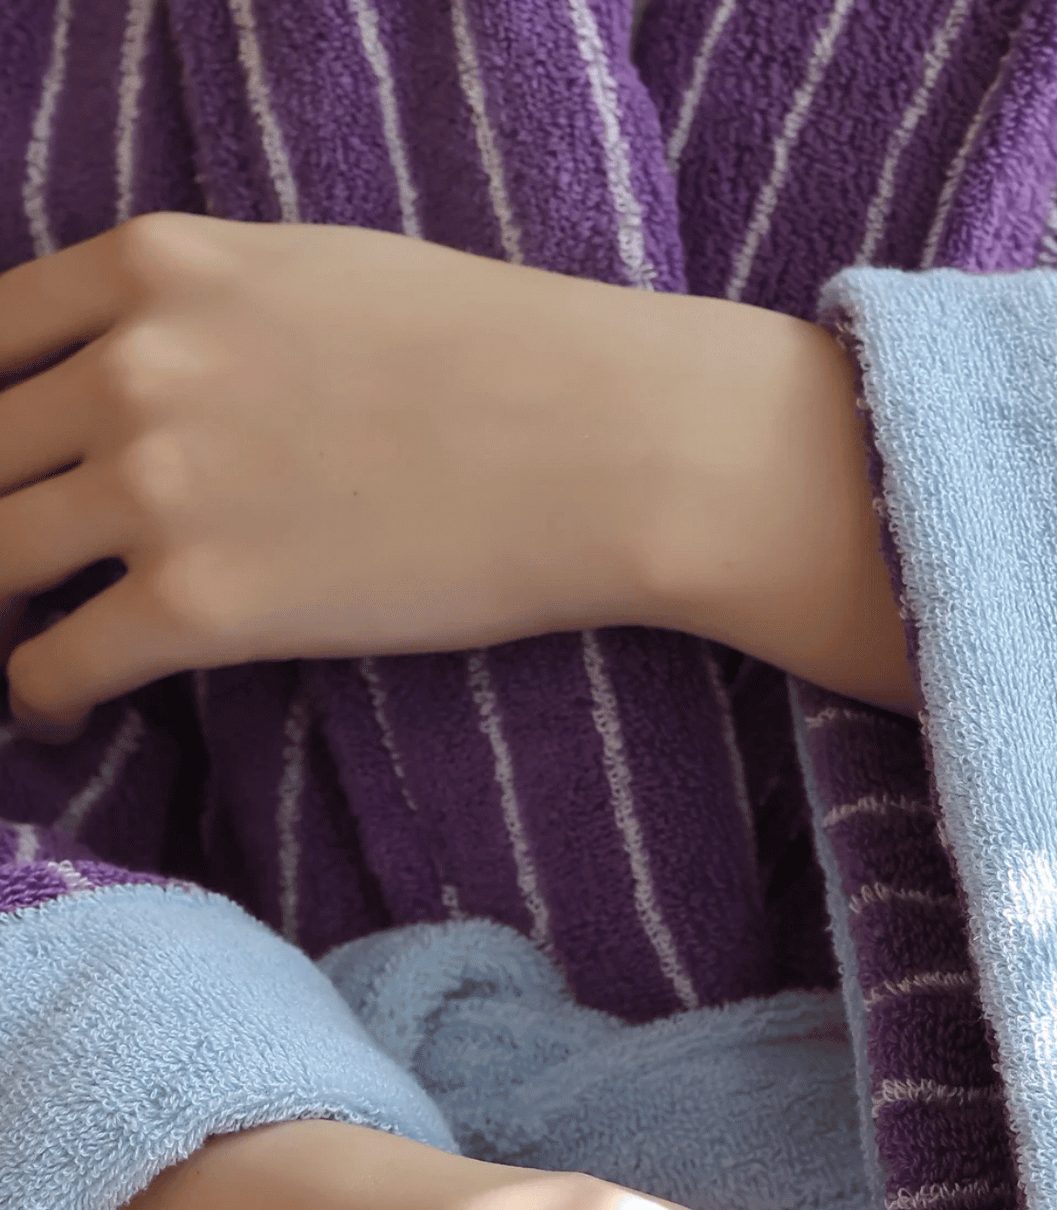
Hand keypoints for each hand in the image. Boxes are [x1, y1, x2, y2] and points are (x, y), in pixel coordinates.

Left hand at [0, 213, 913, 736]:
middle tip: (21, 568)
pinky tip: (62, 713)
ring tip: (23, 646)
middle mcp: (131, 366)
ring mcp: (159, 486)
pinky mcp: (204, 603)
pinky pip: (54, 660)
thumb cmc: (514, 355)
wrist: (614, 446)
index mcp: (160, 266)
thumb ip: (212, 307)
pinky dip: (37, 696)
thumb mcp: (331, 274)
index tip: (12, 469)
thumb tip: (166, 365)